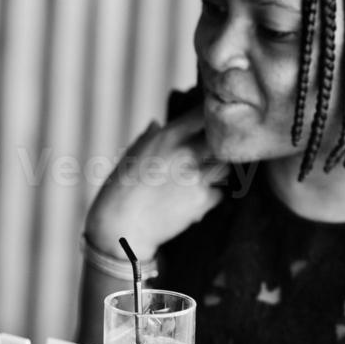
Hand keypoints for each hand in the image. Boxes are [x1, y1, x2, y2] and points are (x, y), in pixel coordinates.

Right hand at [84, 109, 227, 258]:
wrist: (120, 228)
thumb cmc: (119, 191)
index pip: (204, 115)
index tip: (212, 123)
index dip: (212, 117)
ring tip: (198, 179)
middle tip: (210, 153)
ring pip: (225, 166)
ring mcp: (198, 176)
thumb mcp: (130, 156)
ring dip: (217, 170)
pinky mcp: (204, 199)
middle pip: (223, 140)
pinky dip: (210, 195)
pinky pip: (219, 192)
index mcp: (168, 137)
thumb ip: (149, 138)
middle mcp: (186, 152)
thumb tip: (157, 123)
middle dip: (220, 145)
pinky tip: (192, 199)